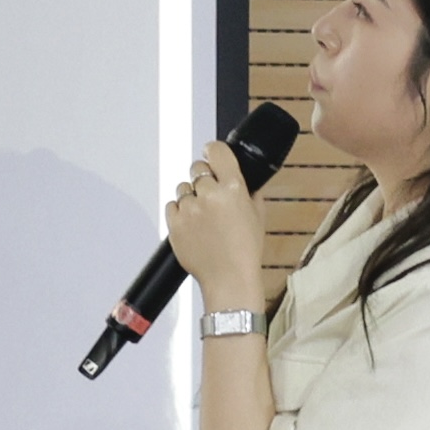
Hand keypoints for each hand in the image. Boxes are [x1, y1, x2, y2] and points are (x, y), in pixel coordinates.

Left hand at [163, 139, 267, 314]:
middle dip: (203, 179)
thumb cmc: (245, 252)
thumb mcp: (258, 216)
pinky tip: (193, 226)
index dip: (212, 150)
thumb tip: (243, 179)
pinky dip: (180, 213)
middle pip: (197, 169)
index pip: (217, 151)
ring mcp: (190, 209)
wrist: (229, 279)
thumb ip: (250, 192)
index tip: (210, 153)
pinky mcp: (175, 223)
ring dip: (191, 197)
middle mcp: (210, 195)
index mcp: (233, 188)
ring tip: (203, 218)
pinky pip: (172, 206)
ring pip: (183, 188)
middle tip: (210, 197)